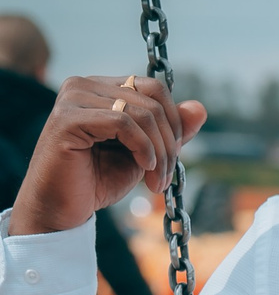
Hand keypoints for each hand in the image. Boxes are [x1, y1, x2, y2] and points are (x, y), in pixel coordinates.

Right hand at [13, 74, 206, 237]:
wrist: (63, 208)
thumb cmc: (98, 180)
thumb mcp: (145, 153)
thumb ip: (169, 130)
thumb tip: (199, 108)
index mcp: (101, 88)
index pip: (154, 88)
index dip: (174, 122)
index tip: (173, 159)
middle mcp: (83, 86)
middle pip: (152, 99)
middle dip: (170, 141)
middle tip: (167, 175)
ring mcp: (73, 98)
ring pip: (142, 113)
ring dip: (160, 152)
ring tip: (157, 180)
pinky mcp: (67, 118)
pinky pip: (123, 122)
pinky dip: (144, 149)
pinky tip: (144, 169)